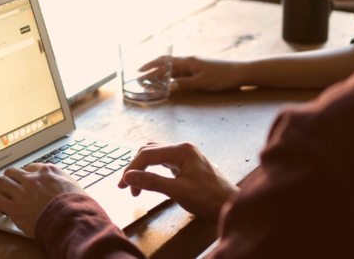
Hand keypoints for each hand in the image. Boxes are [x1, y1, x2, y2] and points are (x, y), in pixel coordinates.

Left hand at [0, 163, 86, 236]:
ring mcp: (23, 193)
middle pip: (13, 172)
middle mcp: (33, 179)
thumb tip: (67, 189)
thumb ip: (65, 185)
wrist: (73, 220)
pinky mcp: (16, 209)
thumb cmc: (79, 206)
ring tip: (2, 195)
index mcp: (49, 172)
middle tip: (11, 187)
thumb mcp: (75, 187)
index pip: (31, 167)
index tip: (27, 181)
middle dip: (11, 179)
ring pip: (2, 182)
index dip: (27, 175)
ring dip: (1, 189)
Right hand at [118, 143, 237, 221]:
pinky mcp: (185, 163)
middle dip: (135, 168)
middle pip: (149, 151)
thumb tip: (129, 177)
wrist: (229, 205)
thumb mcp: (177, 191)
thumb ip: (152, 182)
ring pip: (155, 155)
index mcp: (181, 150)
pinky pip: (163, 161)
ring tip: (135, 185)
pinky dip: (152, 170)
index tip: (123, 185)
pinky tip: (148, 180)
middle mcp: (182, 148)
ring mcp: (184, 155)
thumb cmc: (209, 198)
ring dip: (143, 168)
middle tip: (126, 186)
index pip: (147, 154)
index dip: (132, 168)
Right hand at [141, 56, 245, 91]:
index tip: (139, 70)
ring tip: (149, 84)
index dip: (150, 65)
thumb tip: (168, 87)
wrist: (239, 73)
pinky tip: (167, 86)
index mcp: (187, 61)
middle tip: (140, 80)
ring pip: (172, 72)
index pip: (164, 61)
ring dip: (160, 77)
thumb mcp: (202, 82)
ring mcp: (192, 68)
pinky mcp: (197, 73)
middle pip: (166, 66)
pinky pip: (180, 76)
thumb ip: (184, 84)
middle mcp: (188, 63)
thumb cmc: (221, 76)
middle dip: (152, 72)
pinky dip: (171, 80)